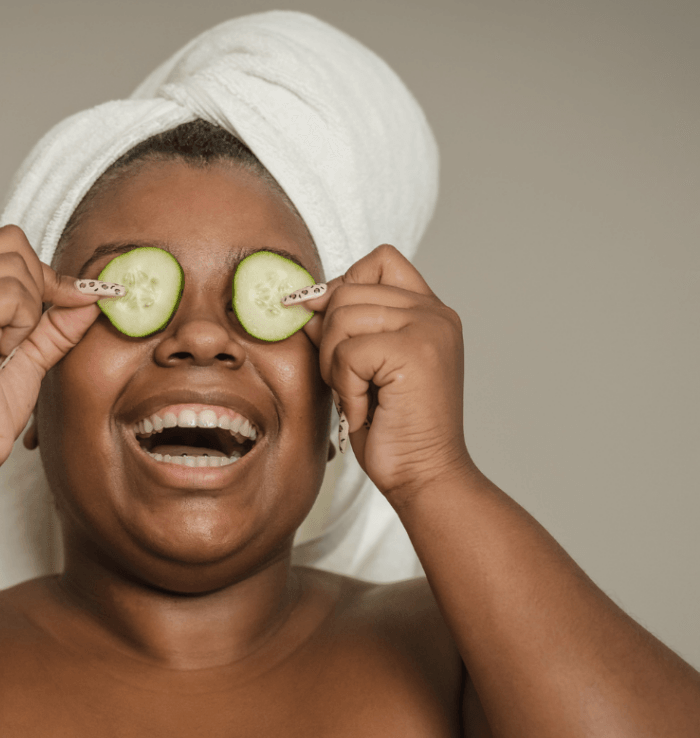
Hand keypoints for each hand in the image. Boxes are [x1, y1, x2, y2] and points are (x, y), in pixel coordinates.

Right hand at [0, 224, 107, 477]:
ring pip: (16, 267)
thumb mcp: (31, 355)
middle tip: (21, 337)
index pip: (7, 242)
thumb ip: (58, 322)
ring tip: (5, 350)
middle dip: (36, 289)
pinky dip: (20, 325)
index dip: (41, 273)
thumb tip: (94, 294)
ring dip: (27, 312)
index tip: (53, 311)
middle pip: (14, 244)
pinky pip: (11, 294)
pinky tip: (0, 354)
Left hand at [297, 244, 474, 504]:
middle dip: (330, 339)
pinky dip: (345, 387)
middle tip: (347, 383)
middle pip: (347, 289)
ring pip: (341, 316)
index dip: (342, 287)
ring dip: (334, 365)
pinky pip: (346, 351)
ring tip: (357, 397)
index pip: (378, 261)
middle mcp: (435, 312)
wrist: (424, 476)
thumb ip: (340, 329)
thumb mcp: (359, 369)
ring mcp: (429, 328)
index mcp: (429, 311)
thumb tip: (302, 301)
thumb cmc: (391, 430)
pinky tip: (365, 411)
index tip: (326, 327)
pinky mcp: (415, 351)